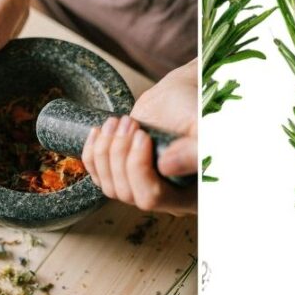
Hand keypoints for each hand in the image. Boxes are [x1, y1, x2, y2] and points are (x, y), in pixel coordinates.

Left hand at [82, 60, 197, 215]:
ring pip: (111, 188)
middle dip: (120, 154)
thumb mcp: (203, 125)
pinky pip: (98, 178)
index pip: (153, 197)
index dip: (138, 168)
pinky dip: (91, 155)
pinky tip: (98, 133)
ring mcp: (142, 187)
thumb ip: (194, 149)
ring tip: (118, 122)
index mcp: (188, 194)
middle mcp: (164, 196)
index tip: (142, 135)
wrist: (178, 97)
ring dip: (106, 151)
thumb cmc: (194, 109)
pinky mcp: (123, 174)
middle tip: (129, 123)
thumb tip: (166, 166)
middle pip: (127, 193)